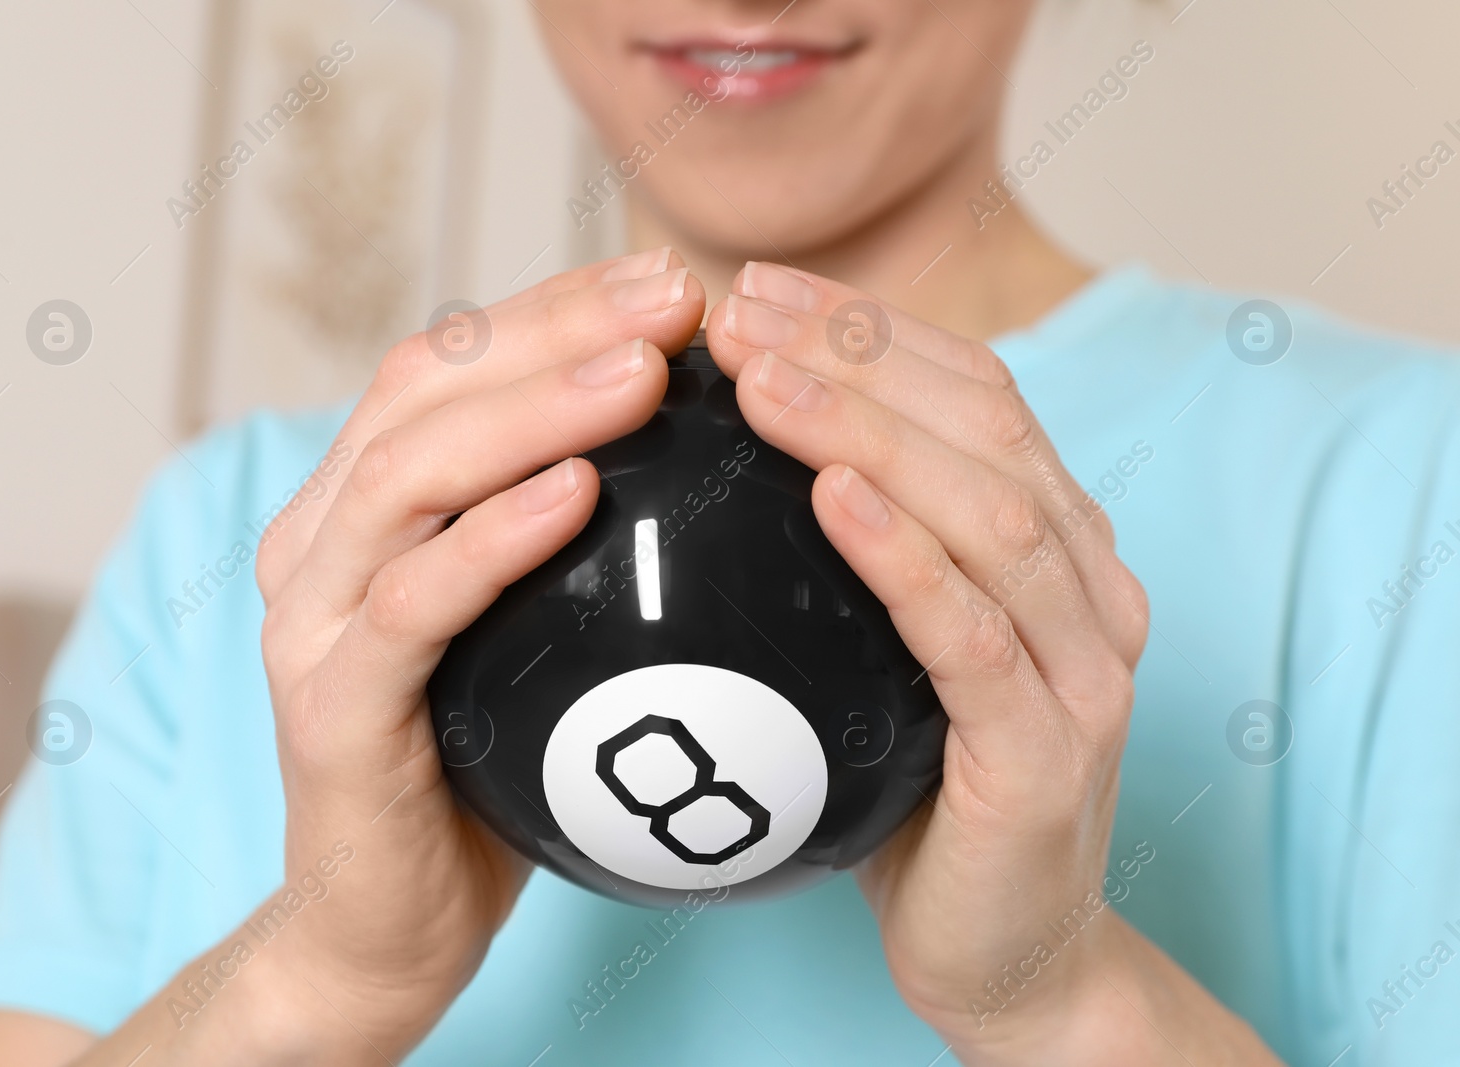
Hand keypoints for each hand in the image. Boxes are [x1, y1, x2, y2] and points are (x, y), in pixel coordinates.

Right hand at [244, 247, 704, 1059]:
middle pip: (422, 389)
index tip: (668, 280)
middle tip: (673, 297)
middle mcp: (315, 543)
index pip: (449, 364)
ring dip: (529, 409)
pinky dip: (494, 539)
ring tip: (644, 371)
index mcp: (359, 507)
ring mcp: (308, 624)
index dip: (553, 306)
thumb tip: (704, 455)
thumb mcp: (535, 634)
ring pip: (406, 475)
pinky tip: (581, 493)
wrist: (387, 928)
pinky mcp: (327, 710)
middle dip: (550, 326)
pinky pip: (410, 606)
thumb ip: (568, 541)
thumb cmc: (486, 772)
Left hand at [705, 263, 1275, 1064]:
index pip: (973, 394)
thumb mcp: (883, 650)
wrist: (1004, 953)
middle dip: (858, 352)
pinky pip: (971, 634)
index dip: (869, 327)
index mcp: (1059, 543)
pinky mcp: (1052, 751)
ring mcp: (1086, 667)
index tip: (755, 289)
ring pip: (987, 510)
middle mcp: (1093, 586)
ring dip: (869, 429)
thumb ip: (853, 557)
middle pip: (984, 425)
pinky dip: (902, 554)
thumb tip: (722, 458)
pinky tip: (829, 495)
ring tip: (761, 378)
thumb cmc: (921, 793)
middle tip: (738, 312)